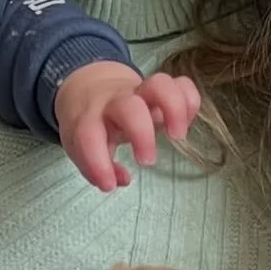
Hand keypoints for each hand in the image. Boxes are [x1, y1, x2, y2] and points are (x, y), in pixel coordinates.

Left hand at [55, 63, 201, 191]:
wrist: (90, 88)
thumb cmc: (91, 125)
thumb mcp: (81, 148)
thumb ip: (95, 169)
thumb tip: (120, 180)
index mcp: (89, 118)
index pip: (89, 136)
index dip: (99, 163)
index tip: (109, 185)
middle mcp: (116, 101)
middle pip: (129, 107)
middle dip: (142, 134)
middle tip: (147, 162)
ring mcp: (140, 91)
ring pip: (161, 85)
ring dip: (175, 109)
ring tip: (178, 136)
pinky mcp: (162, 88)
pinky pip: (182, 84)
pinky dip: (189, 101)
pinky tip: (185, 122)